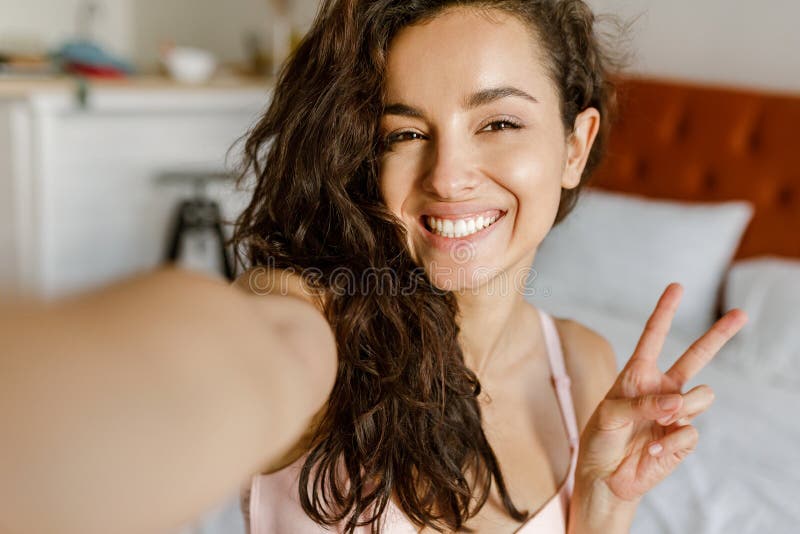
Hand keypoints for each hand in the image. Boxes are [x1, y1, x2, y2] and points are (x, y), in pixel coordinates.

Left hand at [574, 283, 747, 507]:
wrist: (606, 476)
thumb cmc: (601, 439)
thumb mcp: (609, 413)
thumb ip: (642, 402)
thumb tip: (678, 403)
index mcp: (638, 374)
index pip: (653, 337)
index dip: (665, 311)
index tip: (677, 286)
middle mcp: (661, 388)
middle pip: (696, 356)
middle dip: (719, 335)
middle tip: (741, 314)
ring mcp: (676, 412)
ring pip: (701, 396)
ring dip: (680, 408)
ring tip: (656, 424)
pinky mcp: (683, 436)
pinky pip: (690, 430)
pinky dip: (670, 440)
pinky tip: (652, 449)